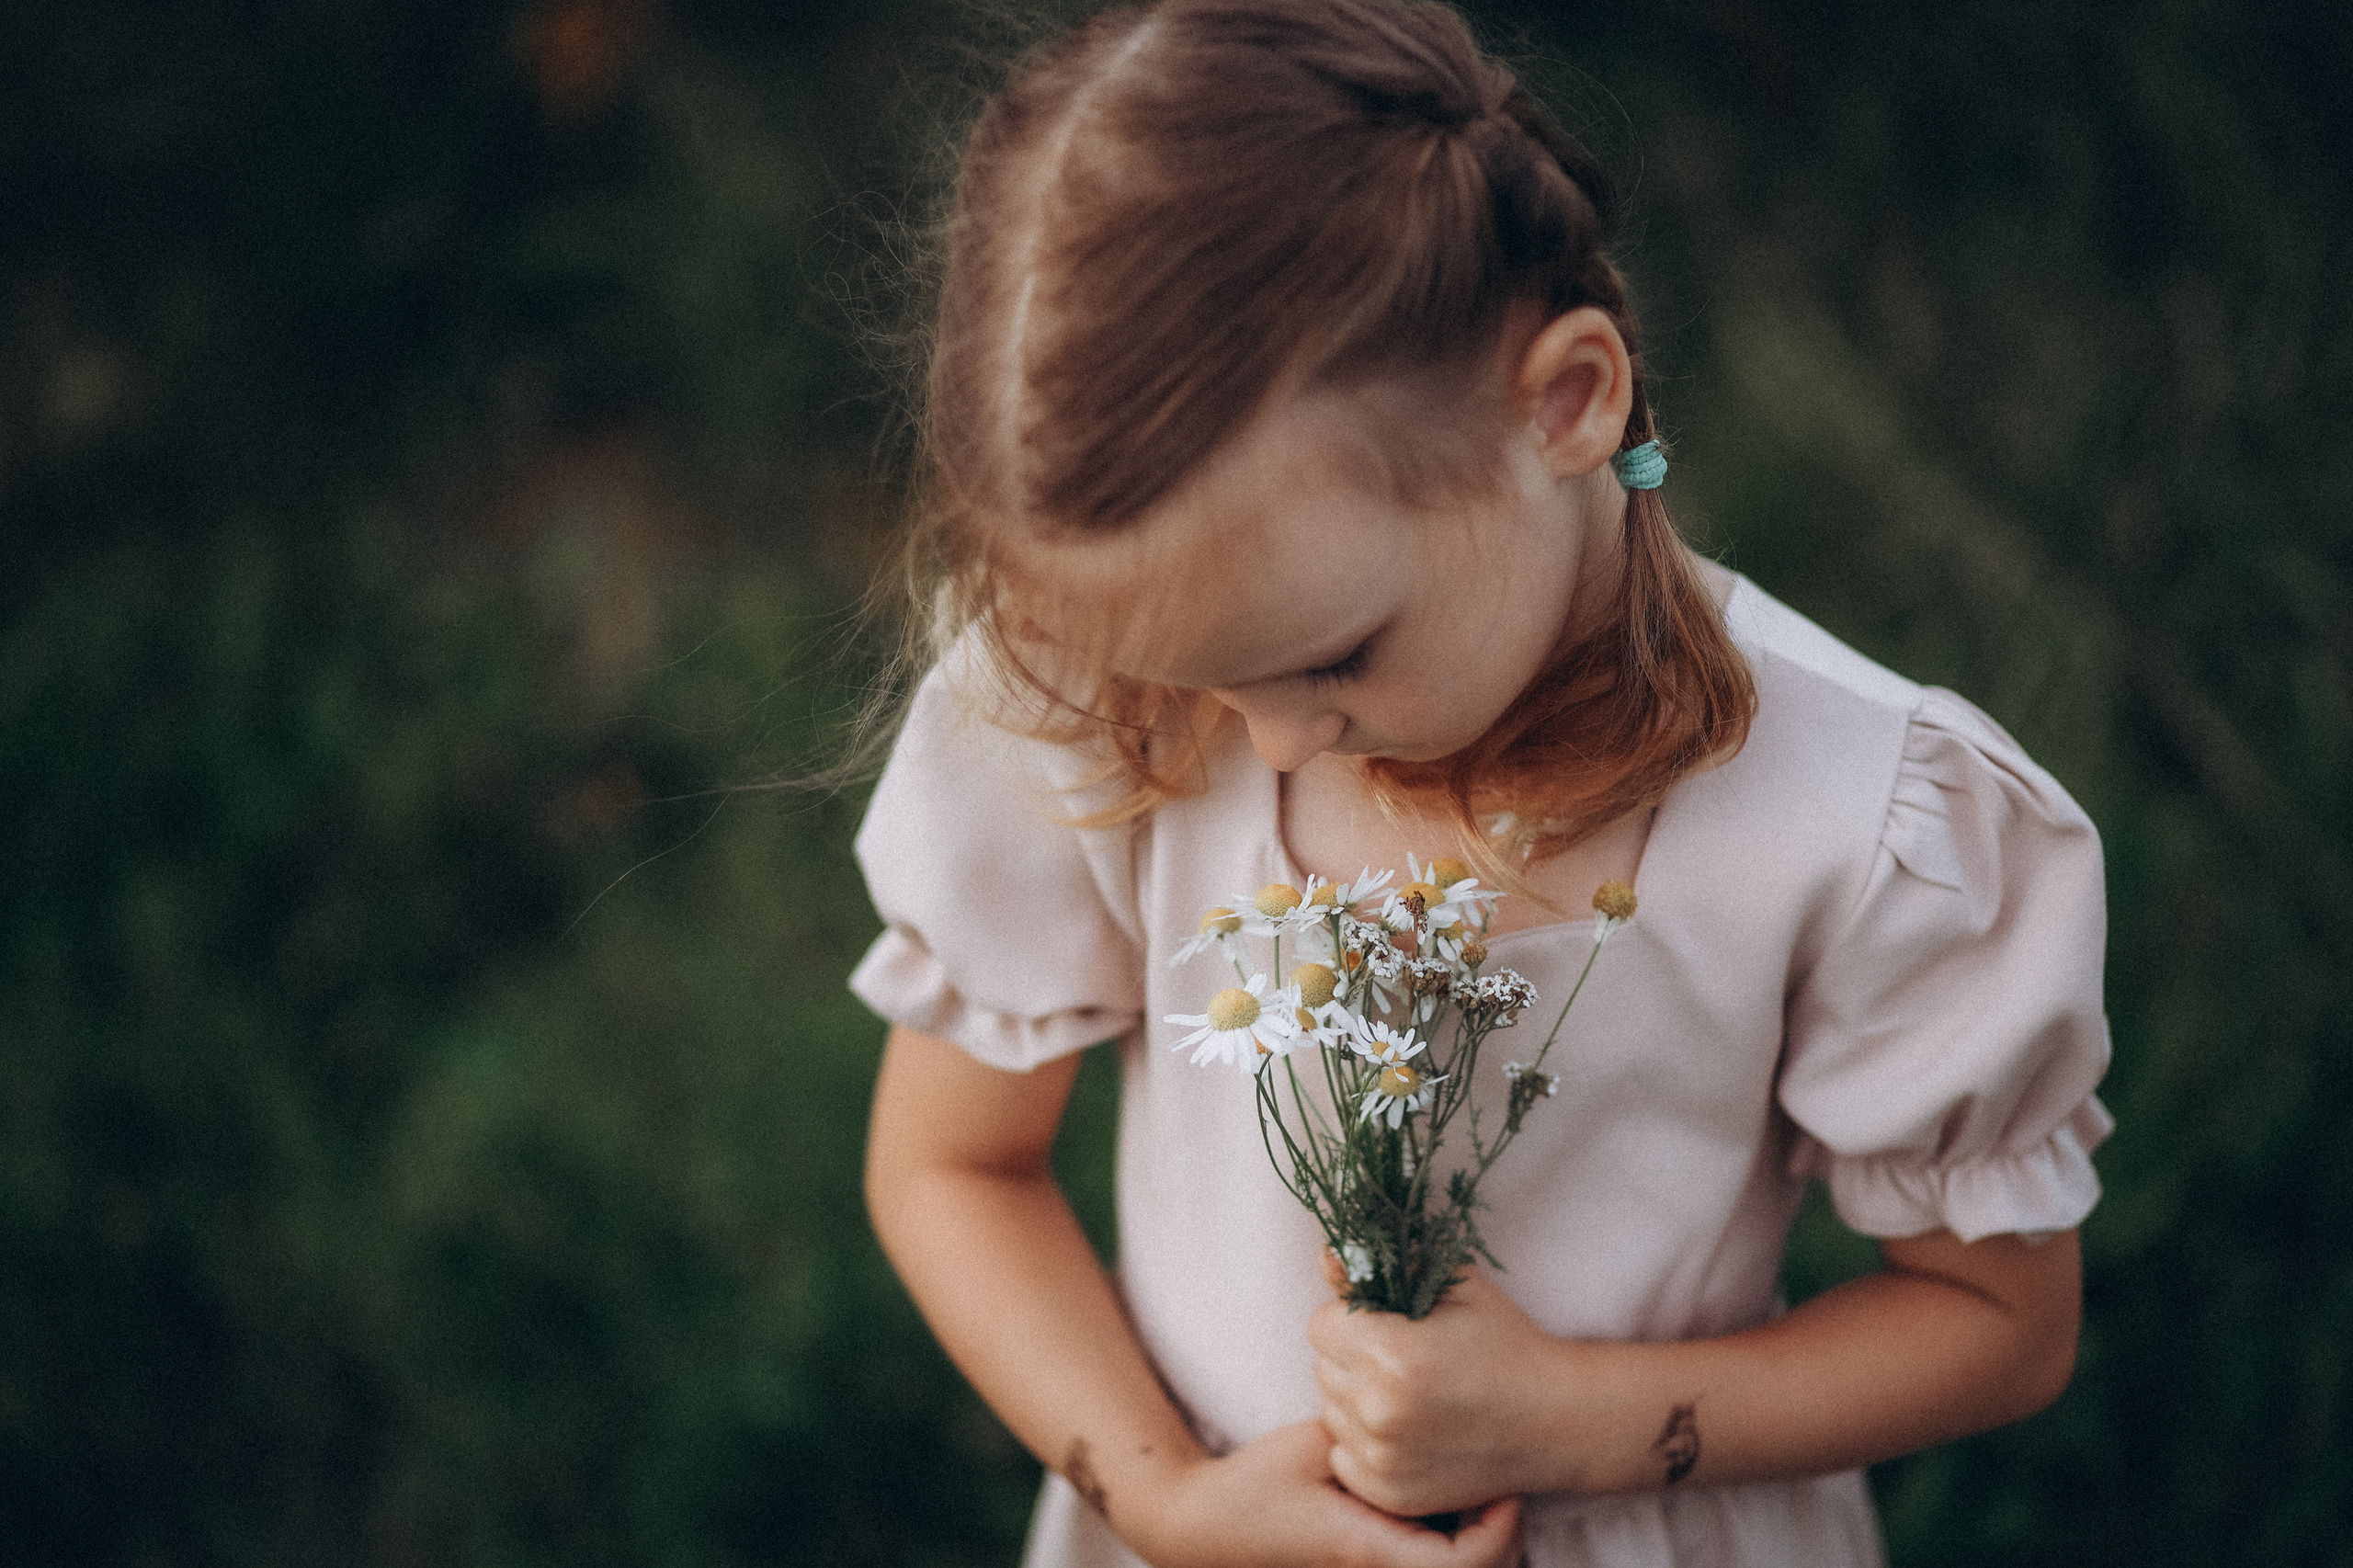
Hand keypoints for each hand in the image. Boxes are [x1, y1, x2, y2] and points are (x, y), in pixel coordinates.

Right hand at [1133, 1420, 1522, 1567]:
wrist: (1207, 1526)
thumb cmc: (1256, 1487)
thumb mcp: (1317, 1445)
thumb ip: (1370, 1430)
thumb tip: (1423, 1399)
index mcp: (1372, 1549)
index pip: (1466, 1565)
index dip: (1501, 1530)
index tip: (1507, 1487)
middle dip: (1496, 1528)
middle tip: (1504, 1475)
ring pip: (1448, 1565)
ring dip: (1469, 1529)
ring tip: (1473, 1475)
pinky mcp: (1365, 1561)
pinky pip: (1421, 1555)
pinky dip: (1441, 1529)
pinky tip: (1431, 1482)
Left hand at [1310, 1254, 1573, 1515]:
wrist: (1554, 1420)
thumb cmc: (1505, 1343)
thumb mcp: (1453, 1288)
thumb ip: (1383, 1270)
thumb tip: (1327, 1256)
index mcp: (1391, 1353)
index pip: (1322, 1324)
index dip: (1351, 1318)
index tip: (1384, 1324)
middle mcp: (1379, 1410)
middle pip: (1323, 1367)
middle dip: (1352, 1357)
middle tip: (1402, 1358)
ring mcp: (1383, 1458)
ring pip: (1331, 1412)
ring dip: (1357, 1400)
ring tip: (1410, 1395)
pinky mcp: (1389, 1492)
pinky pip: (1344, 1455)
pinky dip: (1366, 1443)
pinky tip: (1409, 1429)